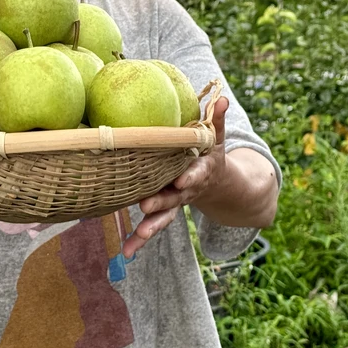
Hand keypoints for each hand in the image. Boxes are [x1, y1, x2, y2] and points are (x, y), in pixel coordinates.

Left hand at [122, 95, 227, 258]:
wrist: (218, 184)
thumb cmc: (210, 154)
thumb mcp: (216, 138)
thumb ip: (217, 120)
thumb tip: (221, 96)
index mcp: (200, 170)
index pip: (196, 174)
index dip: (190, 177)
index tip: (182, 180)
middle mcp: (187, 190)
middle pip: (175, 199)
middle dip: (162, 203)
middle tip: (146, 205)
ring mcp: (175, 203)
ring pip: (164, 217)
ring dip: (150, 228)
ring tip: (138, 238)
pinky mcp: (164, 212)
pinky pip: (153, 226)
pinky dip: (139, 240)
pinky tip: (126, 252)